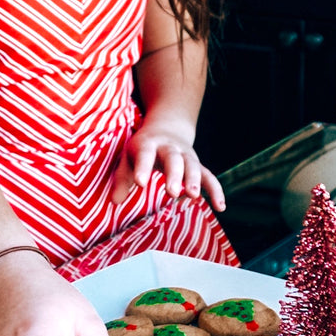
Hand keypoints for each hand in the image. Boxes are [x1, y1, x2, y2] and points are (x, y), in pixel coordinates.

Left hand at [110, 120, 225, 210]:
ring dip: (193, 180)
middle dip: (174, 175)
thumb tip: (115, 202)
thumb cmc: (143, 148)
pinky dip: (215, 190)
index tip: (140, 183)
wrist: (167, 127)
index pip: (145, 155)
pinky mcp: (197, 165)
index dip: (143, 168)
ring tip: (193, 196)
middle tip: (172, 192)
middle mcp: (170, 148)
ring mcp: (186, 156)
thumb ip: (122, 179)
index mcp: (149, 144)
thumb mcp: (128, 157)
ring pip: (192, 166)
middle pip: (173, 159)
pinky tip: (220, 207)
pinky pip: (209, 176)